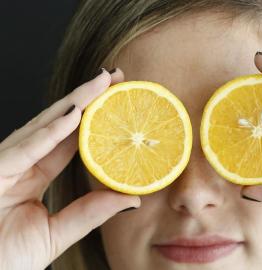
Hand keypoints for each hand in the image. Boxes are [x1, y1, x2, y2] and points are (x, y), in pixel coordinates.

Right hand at [0, 69, 140, 269]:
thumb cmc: (6, 259)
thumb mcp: (57, 233)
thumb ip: (90, 213)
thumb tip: (132, 198)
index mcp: (32, 174)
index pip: (68, 140)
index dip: (93, 119)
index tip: (118, 102)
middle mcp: (19, 162)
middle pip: (58, 123)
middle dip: (87, 98)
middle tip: (116, 78)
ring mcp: (4, 164)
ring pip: (43, 126)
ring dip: (75, 103)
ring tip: (104, 82)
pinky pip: (24, 149)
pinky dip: (49, 132)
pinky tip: (75, 114)